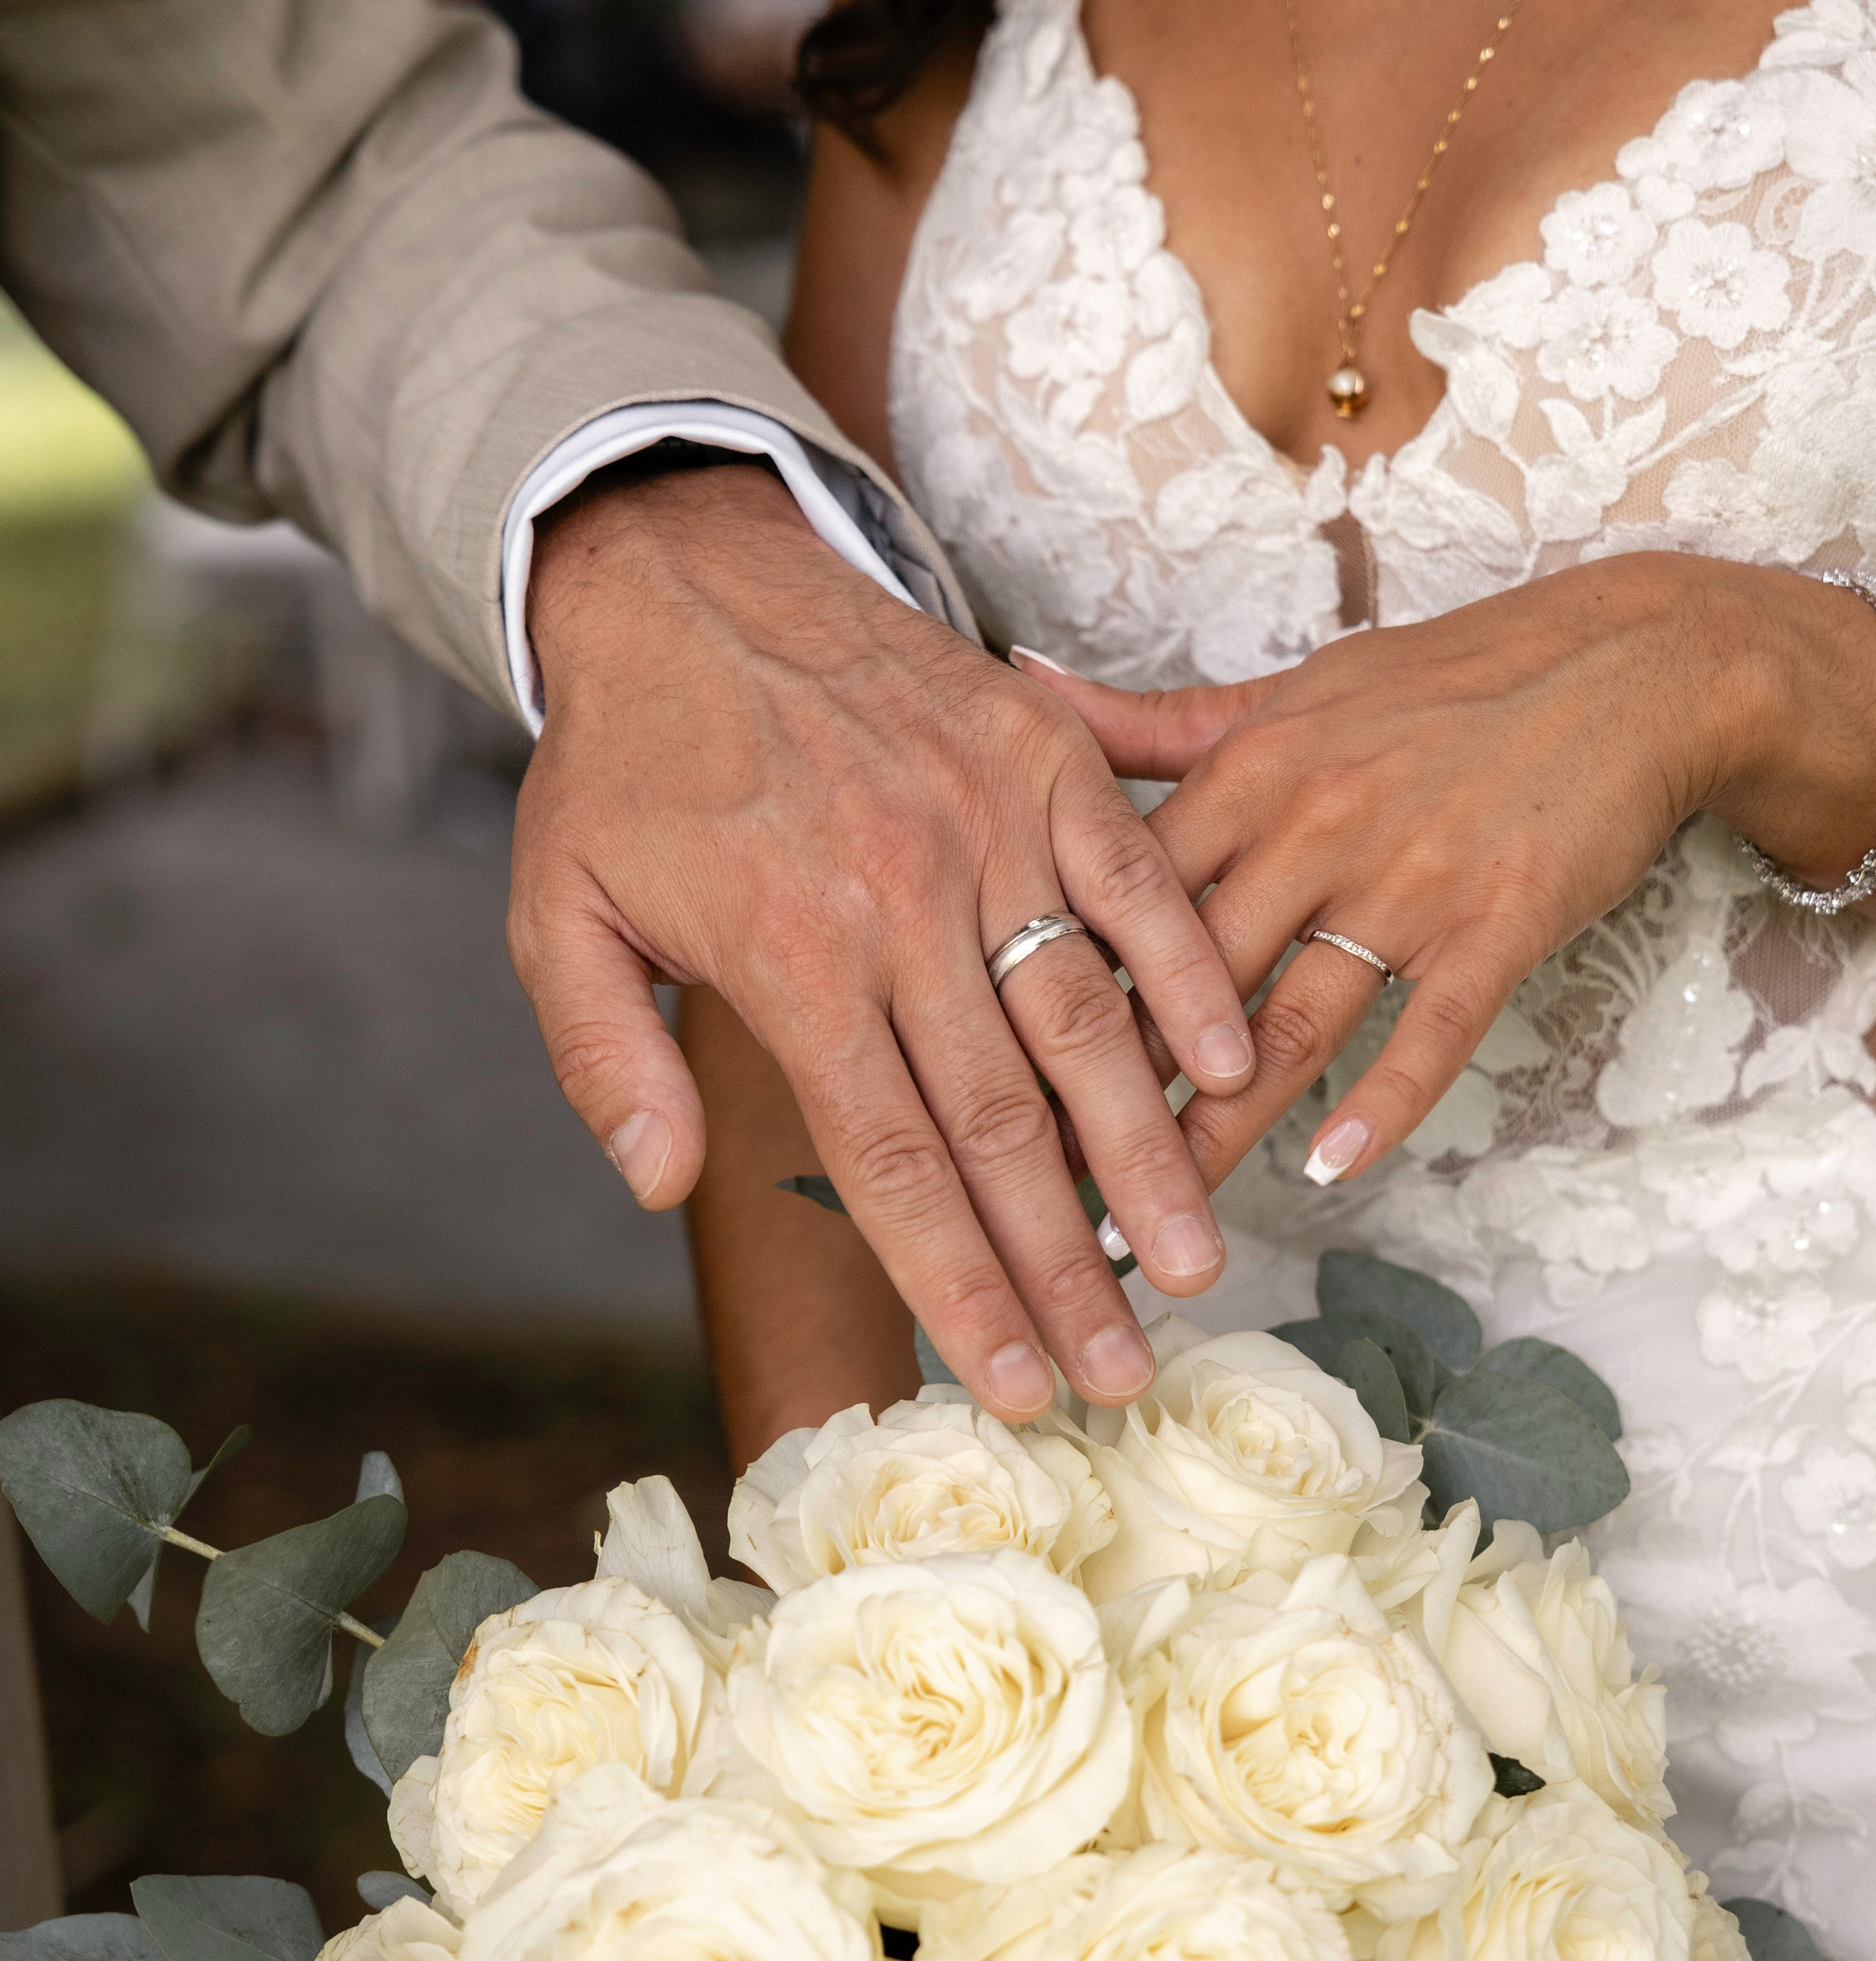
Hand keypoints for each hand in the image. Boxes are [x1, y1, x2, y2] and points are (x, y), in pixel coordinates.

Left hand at [508, 465, 1257, 1417]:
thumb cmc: (627, 764)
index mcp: (787, 956)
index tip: (1012, 1382)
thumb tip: (658, 1186)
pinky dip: (1187, 973)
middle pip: (1001, 1122)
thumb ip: (602, 1056)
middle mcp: (897, 900)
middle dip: (1067, 1265)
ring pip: (1083, 1019)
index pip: (889, 1160)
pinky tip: (1232, 1067)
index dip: (959, 1281)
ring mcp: (984, 823)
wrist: (688, 578)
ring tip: (1193, 1261)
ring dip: (1147, 1151)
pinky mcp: (1041, 757)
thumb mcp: (557, 911)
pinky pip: (1133, 879)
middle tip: (1124, 1372)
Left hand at [1021, 554, 1875, 1190]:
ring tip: (1161, 1208)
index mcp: (1246, 771)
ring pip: (1289, 1021)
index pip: (1117, 896)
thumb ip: (1147, 721)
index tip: (986, 1070)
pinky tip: (1327, 1170)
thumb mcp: (1284, 690)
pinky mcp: (1496, 924)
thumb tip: (1015, 685)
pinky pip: (1425, 1033)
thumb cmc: (1443, 682)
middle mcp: (1312, 826)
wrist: (1628, 666)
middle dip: (1111, 1085)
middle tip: (1045, 1178)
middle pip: (1185, 978)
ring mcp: (1407, 880)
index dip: (1049, 988)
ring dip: (1220, 1124)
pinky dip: (1377, 1106)